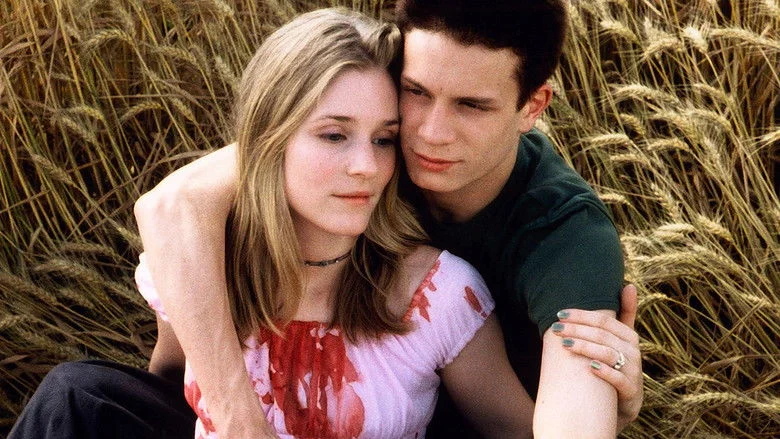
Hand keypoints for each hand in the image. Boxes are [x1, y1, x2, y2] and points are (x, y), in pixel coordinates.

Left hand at [551, 285, 642, 430]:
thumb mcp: (618, 342)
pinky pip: (619, 379)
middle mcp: (634, 351)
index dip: (581, 315)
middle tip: (556, 328)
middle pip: (603, 335)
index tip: (560, 313)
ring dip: (585, 347)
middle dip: (577, 329)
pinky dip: (604, 372)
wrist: (620, 407)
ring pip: (608, 354)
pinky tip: (589, 367)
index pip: (604, 320)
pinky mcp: (631, 391)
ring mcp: (634, 371)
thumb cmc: (615, 368)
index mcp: (629, 336)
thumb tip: (629, 285)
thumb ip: (623, 315)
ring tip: (565, 344)